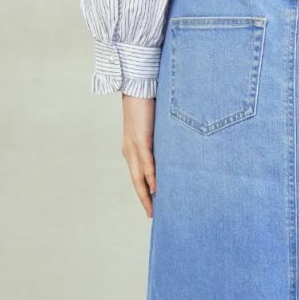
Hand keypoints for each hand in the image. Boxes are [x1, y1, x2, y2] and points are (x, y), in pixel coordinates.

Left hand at [121, 95, 155, 217]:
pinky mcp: (140, 139)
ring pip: (139, 175)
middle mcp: (129, 150)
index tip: (151, 206)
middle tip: (152, 214)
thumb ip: (157, 144)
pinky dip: (150, 175)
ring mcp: (134, 145)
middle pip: (136, 181)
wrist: (137, 85)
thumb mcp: (152, 129)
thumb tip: (168, 155)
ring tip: (153, 207)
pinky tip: (155, 187)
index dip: (143, 192)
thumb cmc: (146, 104)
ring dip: (146, 192)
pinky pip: (146, 162)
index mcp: (131, 148)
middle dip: (144, 198)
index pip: (137, 175)